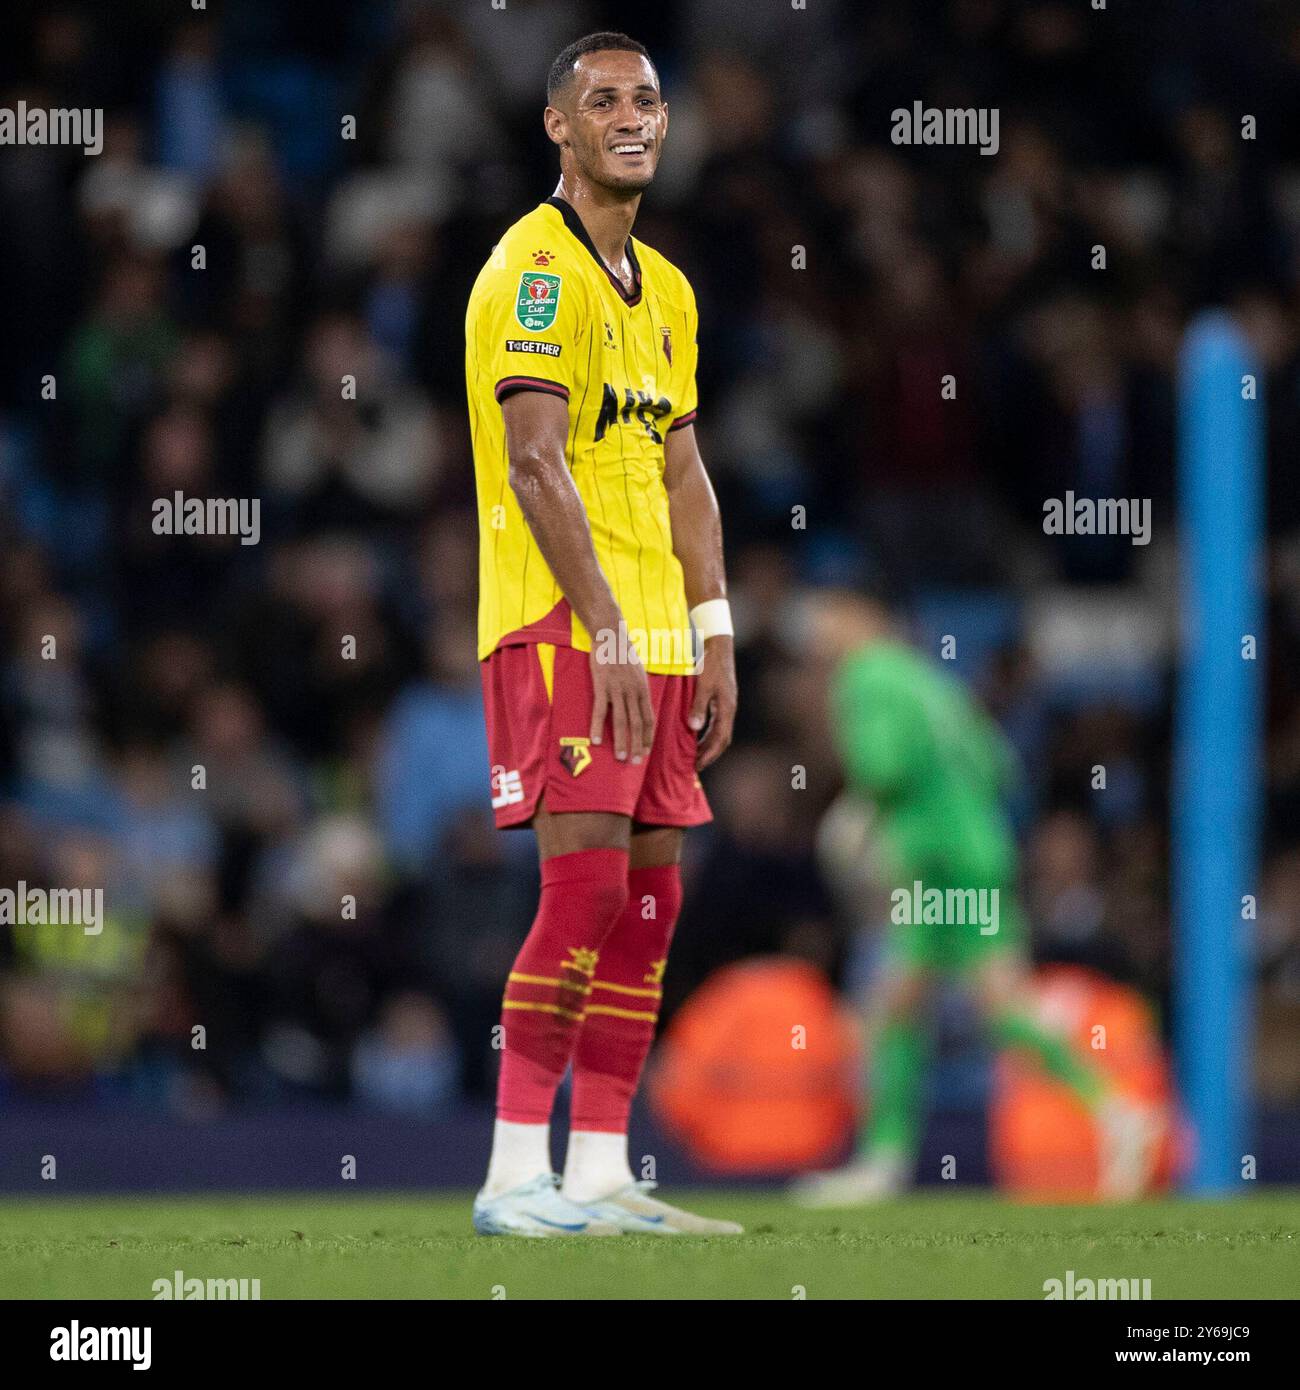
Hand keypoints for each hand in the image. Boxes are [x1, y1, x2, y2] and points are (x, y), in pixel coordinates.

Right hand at [589, 638, 653, 763]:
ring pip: (620, 720)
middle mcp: (633, 691)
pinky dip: (597, 726)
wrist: (611, 635)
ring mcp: (617, 689)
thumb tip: (641, 707)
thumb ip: (640, 690)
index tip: (646, 752)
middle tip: (635, 762)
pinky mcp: (602, 686)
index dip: (648, 737)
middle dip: (637, 745)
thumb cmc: (624, 653)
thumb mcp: (639, 672)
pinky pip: (600, 710)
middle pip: (637, 724)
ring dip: (621, 741)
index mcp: (643, 689)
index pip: (649, 718)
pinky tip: (596, 740)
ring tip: (620, 757)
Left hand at [689, 636, 736, 769]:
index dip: (709, 754)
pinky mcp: (721, 700)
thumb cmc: (711, 664)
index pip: (720, 739)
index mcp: (727, 708)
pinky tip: (696, 736)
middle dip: (709, 754)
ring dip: (708, 745)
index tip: (697, 765)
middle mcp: (729, 709)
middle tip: (695, 766)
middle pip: (722, 739)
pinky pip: (716, 723)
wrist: (718, 646)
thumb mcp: (703, 685)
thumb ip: (699, 706)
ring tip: (695, 756)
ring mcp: (726, 705)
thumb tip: (694, 728)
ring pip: (720, 732)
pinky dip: (707, 734)